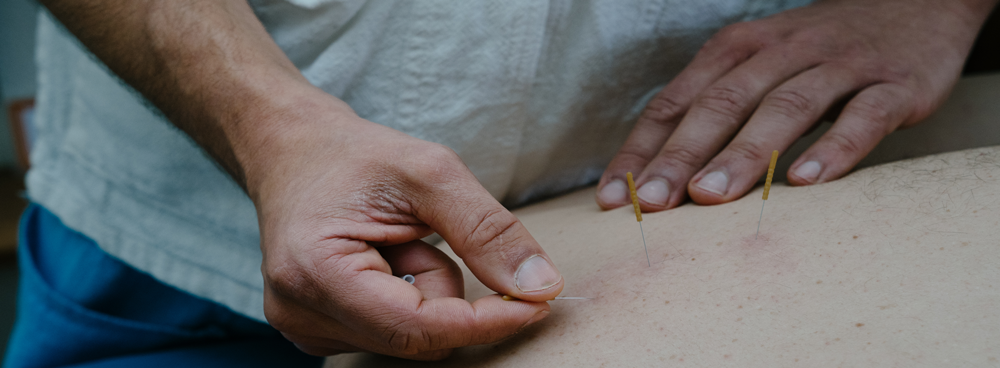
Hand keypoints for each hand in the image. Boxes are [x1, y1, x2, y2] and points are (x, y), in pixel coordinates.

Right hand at [247, 93, 563, 358]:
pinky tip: (382, 258)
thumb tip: (541, 286)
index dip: (484, 322)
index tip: (536, 304)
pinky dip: (406, 298)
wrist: (294, 150)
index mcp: (316, 271)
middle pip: (417, 340)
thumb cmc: (353, 155)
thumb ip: (487, 230)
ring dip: (425, 291)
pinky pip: (392, 334)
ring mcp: (303, 327)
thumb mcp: (430, 171)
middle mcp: (300, 312)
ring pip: (411, 340)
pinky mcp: (316, 330)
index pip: (417, 328)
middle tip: (423, 233)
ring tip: (394, 239)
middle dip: (444, 289)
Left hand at [597, 0, 995, 210]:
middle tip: (651, 202)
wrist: (918, 4)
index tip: (612, 198)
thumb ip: (713, 109)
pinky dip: (833, 147)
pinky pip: (862, 116)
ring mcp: (840, 65)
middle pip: (723, 103)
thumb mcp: (758, 64)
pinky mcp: (894, 84)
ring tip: (711, 196)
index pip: (676, 100)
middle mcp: (782, 50)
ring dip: (744, 153)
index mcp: (738, 48)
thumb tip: (652, 173)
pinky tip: (806, 181)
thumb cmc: (818, 50)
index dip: (642, 149)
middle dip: (681, 155)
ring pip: (786, 106)